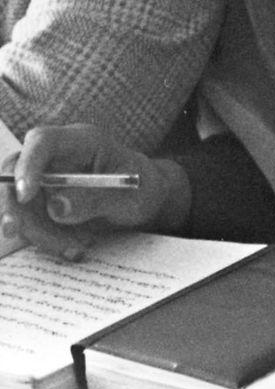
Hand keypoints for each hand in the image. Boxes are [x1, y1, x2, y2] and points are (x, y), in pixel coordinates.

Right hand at [0, 125, 185, 259]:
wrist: (145, 202)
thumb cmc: (141, 189)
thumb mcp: (128, 195)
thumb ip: (95, 198)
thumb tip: (55, 207)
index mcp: (82, 141)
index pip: (43, 140)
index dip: (28, 165)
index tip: (25, 195)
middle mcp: (57, 157)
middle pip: (16, 173)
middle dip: (17, 207)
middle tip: (19, 232)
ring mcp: (46, 179)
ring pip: (19, 204)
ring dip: (39, 231)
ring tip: (76, 247)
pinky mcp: (42, 202)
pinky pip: (29, 221)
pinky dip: (45, 239)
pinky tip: (73, 248)